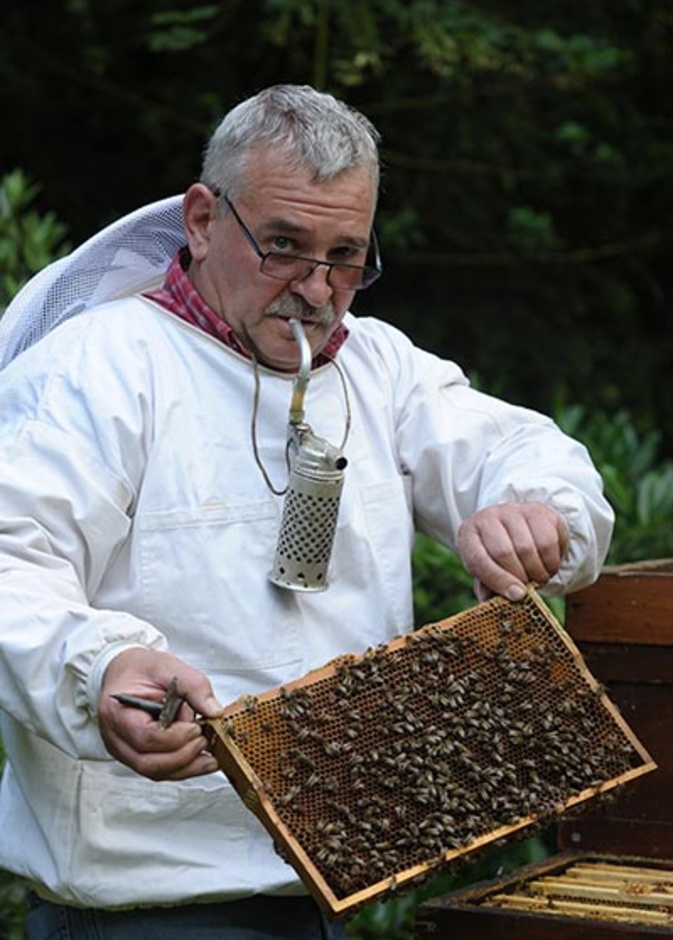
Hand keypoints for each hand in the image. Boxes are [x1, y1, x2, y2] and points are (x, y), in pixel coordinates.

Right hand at [98, 648, 224, 780]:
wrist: (124, 673)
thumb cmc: (140, 669)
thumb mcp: (167, 666)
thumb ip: (193, 685)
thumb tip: (214, 711)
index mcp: (117, 712)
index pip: (144, 737)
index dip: (174, 737)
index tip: (195, 727)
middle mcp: (116, 738)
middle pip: (148, 763)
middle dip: (183, 757)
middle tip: (204, 740)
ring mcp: (125, 750)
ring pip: (155, 772)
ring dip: (187, 767)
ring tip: (211, 756)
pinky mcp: (137, 756)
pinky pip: (160, 770)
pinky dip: (183, 767)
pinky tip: (202, 760)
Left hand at [457, 502, 568, 601]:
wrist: (517, 527)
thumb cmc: (498, 557)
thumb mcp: (487, 571)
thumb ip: (488, 589)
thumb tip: (497, 606)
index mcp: (469, 534)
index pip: (478, 559)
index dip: (498, 580)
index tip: (516, 596)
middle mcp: (488, 517)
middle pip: (504, 552)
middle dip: (520, 578)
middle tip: (529, 591)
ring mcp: (513, 510)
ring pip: (529, 548)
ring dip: (538, 572)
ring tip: (538, 579)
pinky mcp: (538, 511)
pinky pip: (548, 542)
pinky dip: (551, 562)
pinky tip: (548, 566)